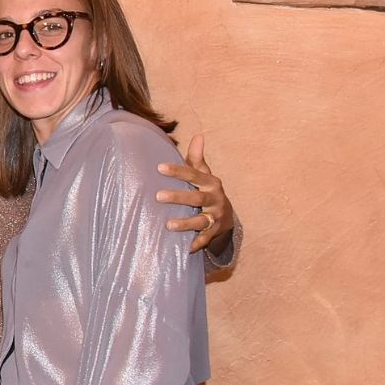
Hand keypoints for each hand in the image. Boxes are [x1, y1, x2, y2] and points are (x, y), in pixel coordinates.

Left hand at [157, 134, 234, 252]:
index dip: (177, 170)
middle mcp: (215, 199)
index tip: (159, 167)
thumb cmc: (207, 189)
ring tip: (168, 225)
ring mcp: (215, 217)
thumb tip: (198, 136)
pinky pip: (205, 239)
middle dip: (178, 197)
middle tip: (157, 196)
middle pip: (197, 198)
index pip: (193, 174)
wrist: (227, 215)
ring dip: (186, 223)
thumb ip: (197, 158)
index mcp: (210, 182)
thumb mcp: (205, 174)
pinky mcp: (214, 232)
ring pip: (201, 220)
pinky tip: (186, 248)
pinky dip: (197, 244)